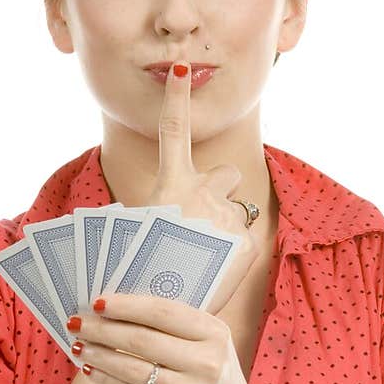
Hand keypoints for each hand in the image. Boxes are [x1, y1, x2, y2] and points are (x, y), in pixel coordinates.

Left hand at [68, 291, 252, 383]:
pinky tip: (90, 370)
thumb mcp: (206, 344)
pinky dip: (106, 381)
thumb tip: (115, 309)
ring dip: (99, 355)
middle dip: (103, 329)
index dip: (126, 306)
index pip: (163, 313)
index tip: (97, 302)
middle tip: (77, 323)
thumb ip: (173, 326)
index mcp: (215, 334)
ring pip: (133, 369)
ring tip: (77, 346)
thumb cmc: (208, 375)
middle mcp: (207, 363)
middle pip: (143, 340)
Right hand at [146, 61, 257, 313]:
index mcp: (169, 186)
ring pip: (235, 211)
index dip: (176, 97)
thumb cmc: (139, 276)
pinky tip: (215, 273)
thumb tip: (163, 213)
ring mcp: (227, 217)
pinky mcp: (245, 243)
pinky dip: (232, 255)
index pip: (173, 130)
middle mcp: (202, 193)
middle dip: (221, 189)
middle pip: (226, 173)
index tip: (180, 68)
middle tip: (203, 221)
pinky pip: (243, 240)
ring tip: (204, 258)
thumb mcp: (138, 235)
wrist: (163, 315)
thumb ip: (159, 212)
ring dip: (224, 226)